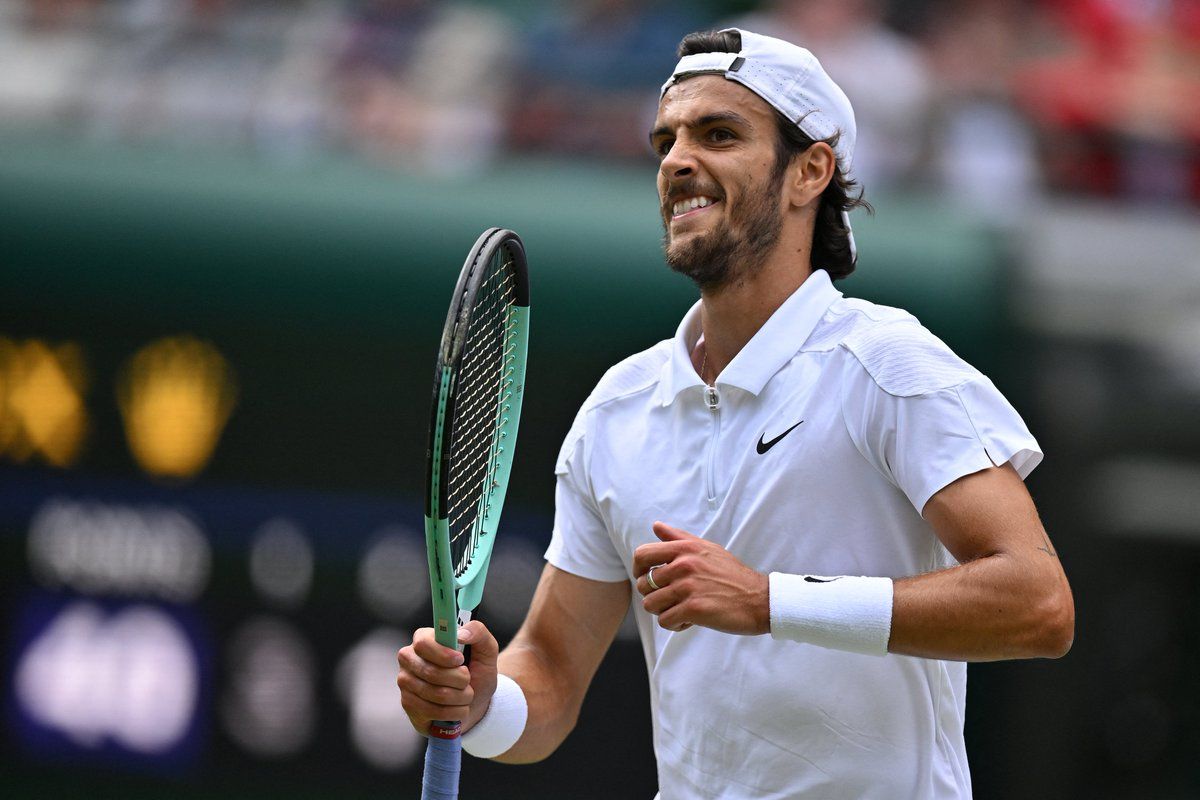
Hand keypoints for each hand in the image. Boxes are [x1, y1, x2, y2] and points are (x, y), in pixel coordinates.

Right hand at [397, 620, 498, 736]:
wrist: (475, 702)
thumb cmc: (477, 672)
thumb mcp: (486, 649)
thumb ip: (478, 632)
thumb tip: (461, 634)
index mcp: (424, 638)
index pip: (423, 643)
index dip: (443, 654)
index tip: (460, 660)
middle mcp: (409, 658)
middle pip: (431, 671)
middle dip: (459, 680)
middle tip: (468, 680)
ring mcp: (405, 681)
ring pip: (436, 693)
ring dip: (461, 697)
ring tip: (466, 694)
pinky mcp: (408, 704)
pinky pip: (433, 711)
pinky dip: (454, 712)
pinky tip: (457, 708)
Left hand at [633, 521, 769, 634]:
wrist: (759, 599)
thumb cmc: (732, 575)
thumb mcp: (707, 548)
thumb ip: (678, 537)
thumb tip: (656, 526)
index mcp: (685, 548)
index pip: (642, 554)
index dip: (637, 569)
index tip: (645, 578)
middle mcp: (684, 564)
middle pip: (643, 584)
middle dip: (652, 595)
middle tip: (670, 599)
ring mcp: (688, 587)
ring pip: (651, 605)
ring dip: (662, 611)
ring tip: (680, 610)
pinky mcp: (694, 609)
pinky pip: (665, 620)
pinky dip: (674, 624)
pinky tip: (689, 621)